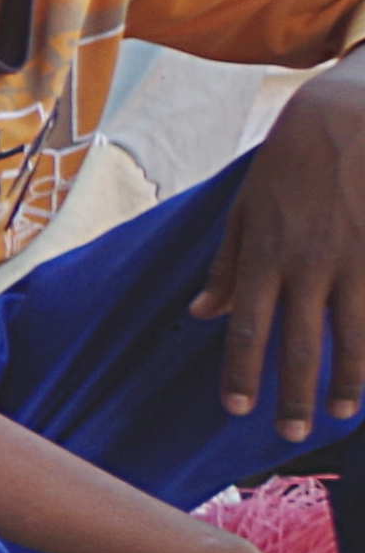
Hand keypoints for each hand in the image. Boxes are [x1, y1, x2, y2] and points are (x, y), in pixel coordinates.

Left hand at [192, 68, 364, 438]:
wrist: (347, 119)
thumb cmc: (289, 164)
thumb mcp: (245, 209)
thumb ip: (226, 265)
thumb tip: (203, 312)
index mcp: (263, 256)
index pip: (247, 328)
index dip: (242, 373)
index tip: (237, 409)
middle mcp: (306, 265)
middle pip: (298, 343)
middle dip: (294, 393)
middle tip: (291, 434)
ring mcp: (352, 260)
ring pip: (350, 335)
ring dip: (345, 380)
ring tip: (340, 414)